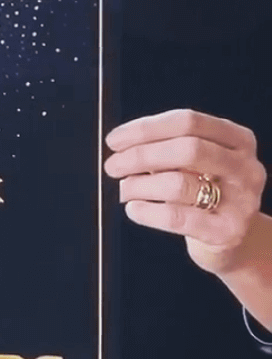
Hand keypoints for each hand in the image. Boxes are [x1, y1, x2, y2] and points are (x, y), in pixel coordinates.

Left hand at [105, 110, 267, 275]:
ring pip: (179, 183)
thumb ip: (165, 146)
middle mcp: (246, 167)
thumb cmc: (204, 189)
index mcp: (237, 139)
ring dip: (139, 185)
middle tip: (113, 165)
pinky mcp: (228, 231)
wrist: (230, 236)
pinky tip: (134, 209)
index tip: (115, 139)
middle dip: (140, 155)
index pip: (187, 121)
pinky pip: (177, 217)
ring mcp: (241, 201)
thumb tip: (120, 143)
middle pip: (187, 149)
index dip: (145, 128)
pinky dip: (147, 211)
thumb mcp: (193, 161)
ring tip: (125, 188)